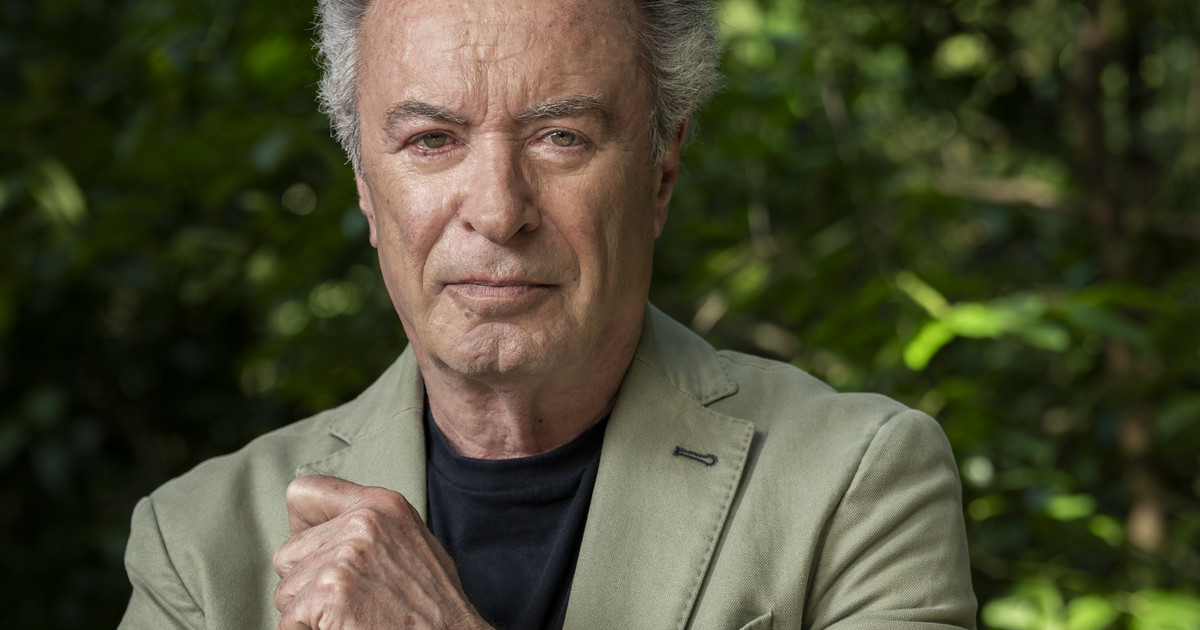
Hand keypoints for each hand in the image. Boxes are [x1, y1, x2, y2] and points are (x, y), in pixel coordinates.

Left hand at [272, 475, 490, 629]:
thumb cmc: (435, 606)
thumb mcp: (413, 544)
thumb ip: (372, 527)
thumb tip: (328, 530)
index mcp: (382, 505)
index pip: (303, 493)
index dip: (300, 530)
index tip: (314, 555)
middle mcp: (362, 522)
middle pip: (287, 553)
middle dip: (305, 583)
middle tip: (346, 600)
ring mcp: (345, 556)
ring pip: (285, 590)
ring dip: (308, 612)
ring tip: (351, 615)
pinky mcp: (331, 591)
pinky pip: (288, 620)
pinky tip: (344, 628)